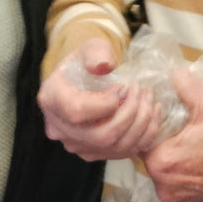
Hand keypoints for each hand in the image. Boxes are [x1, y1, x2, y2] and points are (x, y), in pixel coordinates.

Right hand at [38, 38, 164, 161]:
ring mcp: (76, 145)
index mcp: (51, 99)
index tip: (124, 86)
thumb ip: (96, 53)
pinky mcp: (92, 153)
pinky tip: (151, 115)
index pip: (77, 112)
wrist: (83, 80)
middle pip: (100, 136)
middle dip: (130, 114)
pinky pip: (121, 153)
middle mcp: (59, 128)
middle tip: (142, 92)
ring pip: (113, 147)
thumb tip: (105, 66)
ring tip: (149, 100)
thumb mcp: (90, 48)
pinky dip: (142, 136)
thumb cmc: (86, 63)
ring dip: (140, 125)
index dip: (106, 102)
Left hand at [144, 66, 202, 201]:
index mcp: (160, 162)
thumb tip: (174, 73)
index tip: (174, 127)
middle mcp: (165, 188)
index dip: (158, 133)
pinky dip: (194, 188)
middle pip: (158, 164)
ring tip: (201, 156)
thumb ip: (185, 87)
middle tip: (190, 139)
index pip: (146, 144)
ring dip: (181, 171)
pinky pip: (186, 199)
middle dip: (170, 151)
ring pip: (171, 182)